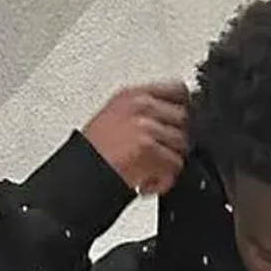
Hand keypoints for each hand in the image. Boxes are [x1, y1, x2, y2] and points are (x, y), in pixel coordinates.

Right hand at [81, 80, 190, 196]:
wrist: (84, 172)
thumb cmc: (99, 151)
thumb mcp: (119, 116)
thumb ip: (149, 112)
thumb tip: (174, 121)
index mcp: (134, 95)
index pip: (177, 89)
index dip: (185, 108)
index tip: (179, 125)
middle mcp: (141, 106)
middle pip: (185, 119)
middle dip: (176, 141)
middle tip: (160, 155)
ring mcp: (145, 125)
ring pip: (182, 145)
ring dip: (169, 164)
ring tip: (150, 170)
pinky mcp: (148, 147)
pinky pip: (175, 166)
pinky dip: (164, 180)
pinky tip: (146, 181)